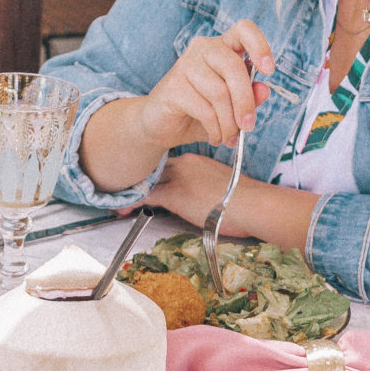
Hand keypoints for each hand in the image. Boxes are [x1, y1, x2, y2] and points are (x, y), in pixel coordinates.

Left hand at [131, 156, 319, 249]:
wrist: (253, 204)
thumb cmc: (247, 200)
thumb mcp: (225, 185)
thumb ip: (209, 186)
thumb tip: (204, 198)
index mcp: (197, 160)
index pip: (169, 165)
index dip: (155, 174)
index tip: (145, 182)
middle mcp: (185, 165)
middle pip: (154, 170)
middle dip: (139, 180)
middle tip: (123, 189)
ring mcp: (179, 179)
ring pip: (147, 181)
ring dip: (131, 191)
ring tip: (116, 202)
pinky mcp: (176, 195)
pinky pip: (146, 197)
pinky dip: (132, 203)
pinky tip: (121, 210)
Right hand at [138, 19, 272, 150]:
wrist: (163, 125)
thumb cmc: (201, 111)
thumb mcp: (232, 107)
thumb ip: (250, 97)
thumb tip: (264, 89)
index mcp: (222, 47)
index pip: (244, 30)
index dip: (259, 45)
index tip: (268, 70)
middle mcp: (203, 48)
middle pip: (234, 67)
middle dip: (245, 102)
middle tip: (248, 126)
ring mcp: (186, 64)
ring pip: (220, 92)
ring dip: (229, 122)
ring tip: (229, 137)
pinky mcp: (174, 86)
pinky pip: (204, 109)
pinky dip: (215, 128)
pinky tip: (215, 136)